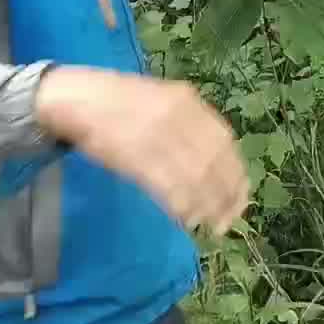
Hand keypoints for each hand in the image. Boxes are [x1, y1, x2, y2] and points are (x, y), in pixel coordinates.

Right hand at [36, 68, 248, 235]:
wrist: (80, 98)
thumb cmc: (122, 101)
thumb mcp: (163, 98)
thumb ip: (189, 123)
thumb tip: (215, 159)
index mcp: (187, 100)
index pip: (224, 141)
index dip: (236, 171)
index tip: (243, 192)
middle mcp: (178, 117)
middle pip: (213, 162)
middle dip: (227, 193)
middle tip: (231, 217)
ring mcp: (157, 136)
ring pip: (194, 177)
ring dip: (208, 204)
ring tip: (214, 224)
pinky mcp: (135, 156)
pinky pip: (166, 185)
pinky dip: (181, 204)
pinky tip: (187, 218)